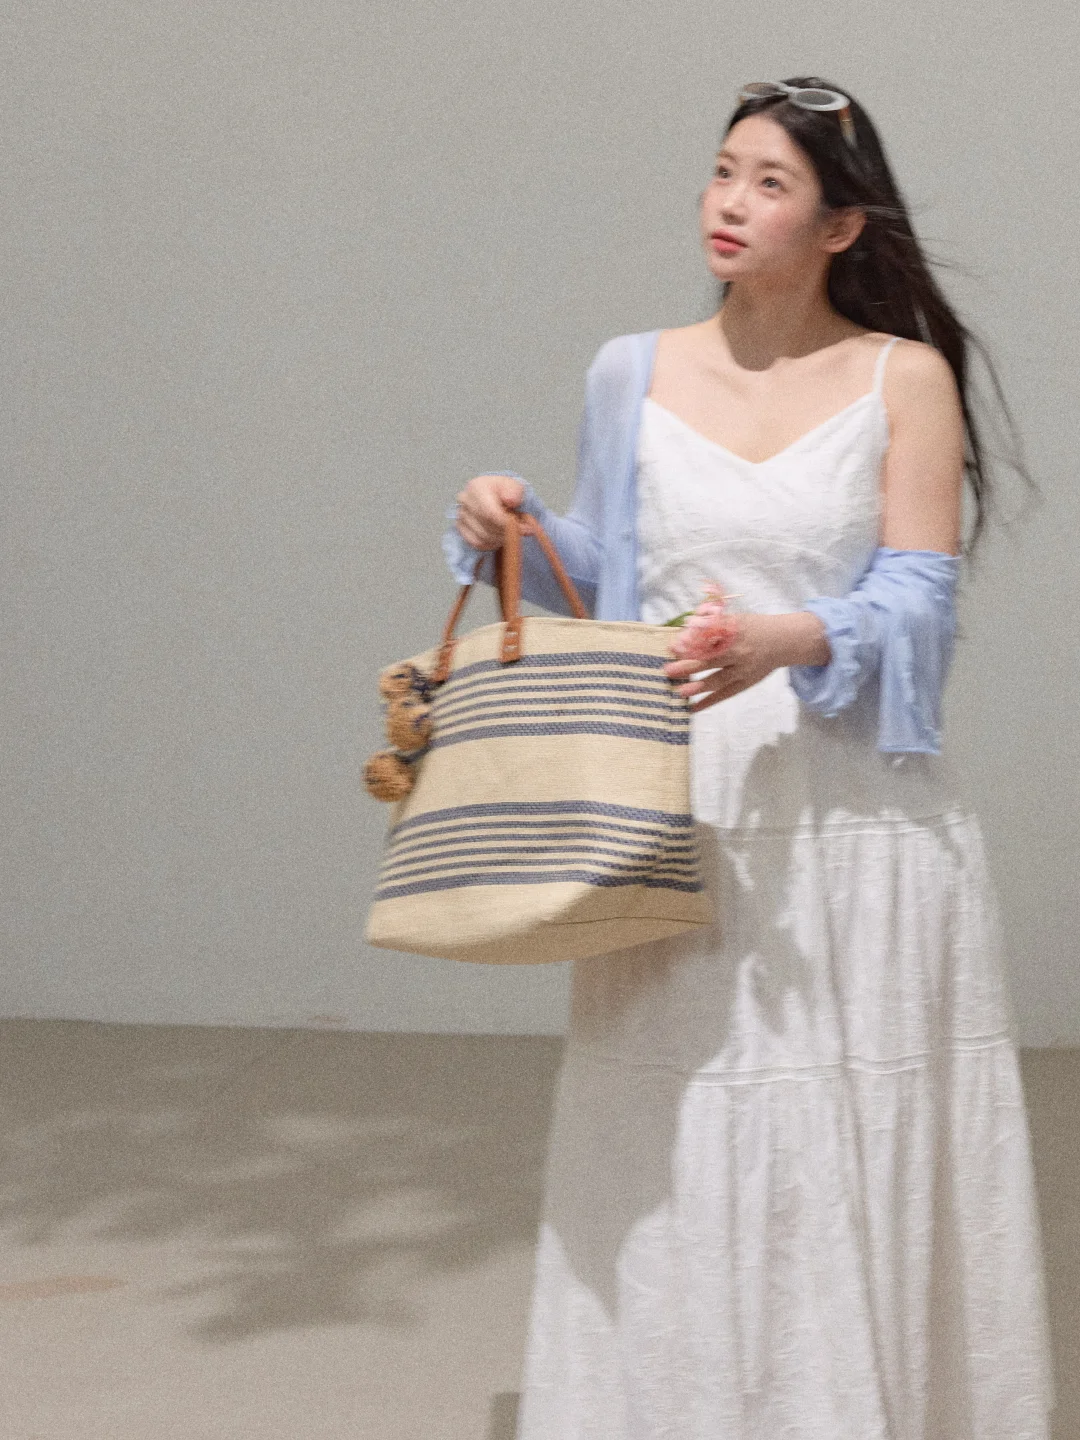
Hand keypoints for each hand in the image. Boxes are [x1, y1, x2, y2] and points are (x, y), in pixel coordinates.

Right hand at [455, 474, 525, 549]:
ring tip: (510, 532)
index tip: (522, 529)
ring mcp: (460, 514)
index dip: (506, 524)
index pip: (490, 513)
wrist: (495, 496)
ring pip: (482, 537)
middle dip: (506, 532)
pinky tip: (499, 537)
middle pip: (487, 526)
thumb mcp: (516, 487)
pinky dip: (491, 544)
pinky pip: (477, 543)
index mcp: (476, 487)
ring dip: (500, 539)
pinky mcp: (460, 528)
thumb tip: (511, 501)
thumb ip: (515, 492)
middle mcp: (464, 500)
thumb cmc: (505, 492)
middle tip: (521, 531)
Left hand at [664, 611, 829, 710]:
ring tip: (680, 692)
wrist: (784, 641)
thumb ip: (713, 623)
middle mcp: (739, 652)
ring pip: (718, 680)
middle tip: (668, 670)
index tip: (672, 647)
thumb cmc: (754, 628)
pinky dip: (710, 701)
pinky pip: (726, 694)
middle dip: (688, 665)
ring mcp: (743, 670)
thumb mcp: (736, 619)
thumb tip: (686, 628)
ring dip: (698, 686)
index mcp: (734, 632)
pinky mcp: (746, 683)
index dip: (689, 644)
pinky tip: (693, 708)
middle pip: (710, 660)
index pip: (708, 639)